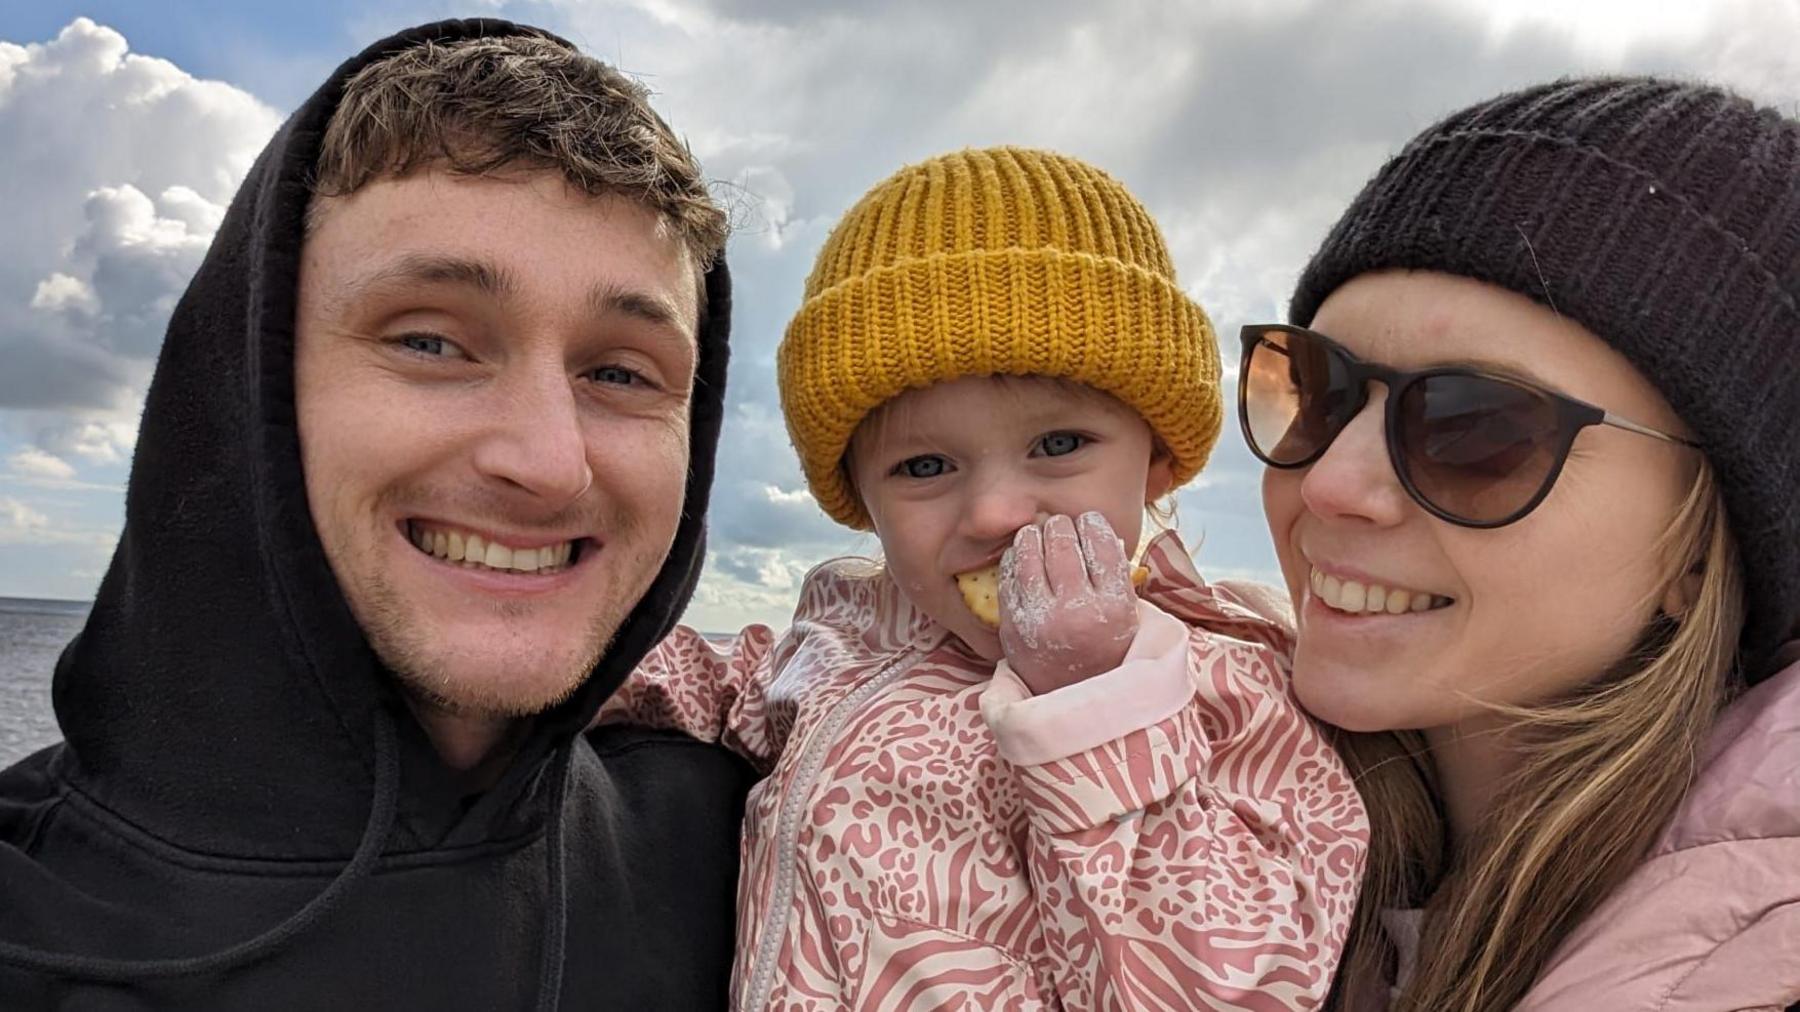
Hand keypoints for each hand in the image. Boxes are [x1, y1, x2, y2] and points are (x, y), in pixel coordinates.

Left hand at [998, 511, 1138, 694]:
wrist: (1075, 698)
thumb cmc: (1105, 650)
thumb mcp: (1126, 615)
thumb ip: (1115, 575)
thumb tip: (1097, 530)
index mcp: (1113, 606)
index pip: (1101, 543)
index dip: (1092, 523)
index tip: (1088, 521)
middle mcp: (1076, 611)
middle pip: (1062, 543)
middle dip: (1060, 526)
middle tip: (1060, 525)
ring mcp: (1040, 620)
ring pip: (1029, 553)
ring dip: (1033, 535)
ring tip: (1038, 535)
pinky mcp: (1012, 627)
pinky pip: (1007, 577)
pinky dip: (1013, 560)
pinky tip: (1021, 557)